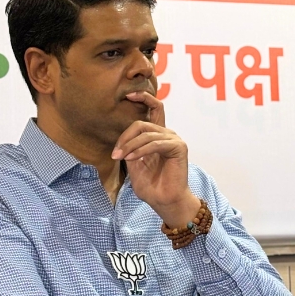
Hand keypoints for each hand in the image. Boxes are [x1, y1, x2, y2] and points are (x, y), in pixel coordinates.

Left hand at [112, 91, 199, 227]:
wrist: (164, 201)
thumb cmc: (151, 185)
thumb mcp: (134, 164)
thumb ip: (130, 148)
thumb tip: (120, 140)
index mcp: (158, 135)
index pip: (155, 108)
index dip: (144, 98)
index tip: (128, 94)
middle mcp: (168, 134)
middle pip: (143, 122)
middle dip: (125, 136)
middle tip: (115, 153)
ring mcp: (174, 139)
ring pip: (147, 133)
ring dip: (130, 145)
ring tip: (121, 158)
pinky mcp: (179, 147)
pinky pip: (155, 143)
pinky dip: (141, 150)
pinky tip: (132, 158)